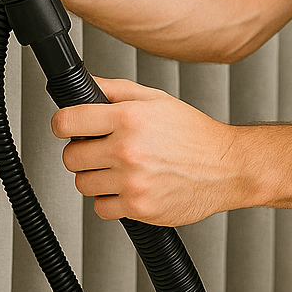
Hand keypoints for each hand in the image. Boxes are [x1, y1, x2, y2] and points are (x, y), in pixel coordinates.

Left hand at [52, 77, 249, 225]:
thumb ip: (116, 90)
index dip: (63, 124)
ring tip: (119, 169)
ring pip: (83, 184)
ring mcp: (132, 181)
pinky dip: (110, 201)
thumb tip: (86, 83)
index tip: (68, 127)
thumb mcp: (156, 99)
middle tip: (102, 150)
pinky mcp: (138, 207)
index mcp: (129, 118)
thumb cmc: (194, 134)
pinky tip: (128, 187)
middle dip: (83, 153)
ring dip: (96, 178)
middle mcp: (128, 149)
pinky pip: (101, 208)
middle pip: (71, 157)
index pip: (68, 121)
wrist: (227, 167)